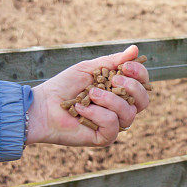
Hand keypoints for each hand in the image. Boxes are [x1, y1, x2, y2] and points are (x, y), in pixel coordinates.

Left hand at [25, 45, 150, 146]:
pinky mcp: (104, 137)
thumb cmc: (64, 86)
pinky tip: (81, 110)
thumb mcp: (90, 68)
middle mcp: (121, 108)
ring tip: (90, 95)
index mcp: (120, 91)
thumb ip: (113, 61)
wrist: (42, 105)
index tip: (126, 66)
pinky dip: (97, 114)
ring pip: (130, 113)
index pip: (143, 84)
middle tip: (113, 80)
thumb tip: (136, 49)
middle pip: (144, 101)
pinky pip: (113, 125)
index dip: (140, 74)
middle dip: (132, 87)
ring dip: (110, 100)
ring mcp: (114, 124)